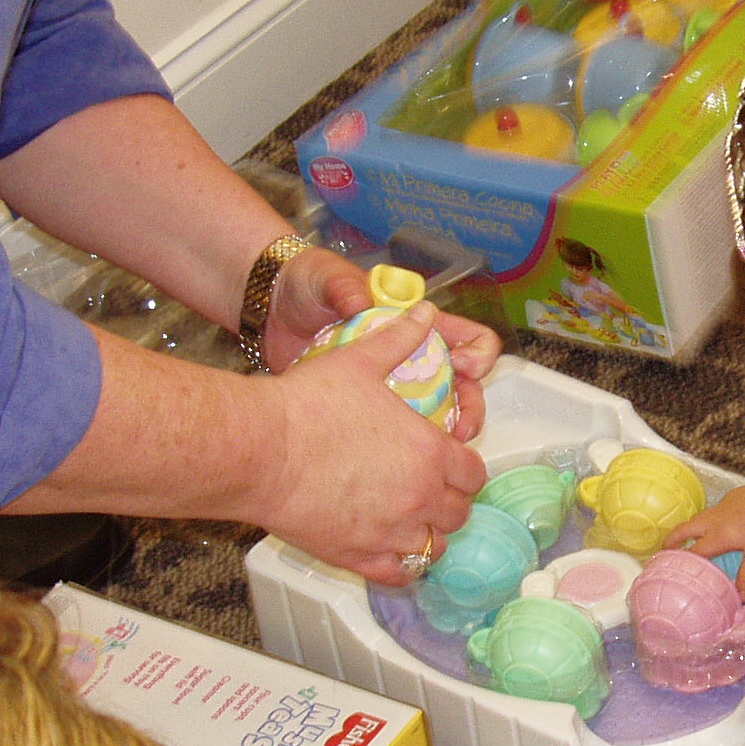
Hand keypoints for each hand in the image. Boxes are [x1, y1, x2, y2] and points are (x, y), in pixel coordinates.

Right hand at [249, 306, 487, 584]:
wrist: (259, 449)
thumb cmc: (307, 404)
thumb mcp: (359, 360)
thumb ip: (399, 339)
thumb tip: (423, 315)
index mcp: (430, 453)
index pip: (474, 473)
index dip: (465, 469)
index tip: (451, 464)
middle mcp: (420, 497)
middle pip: (459, 513)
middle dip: (450, 501)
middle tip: (430, 490)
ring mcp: (391, 533)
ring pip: (435, 549)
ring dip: (429, 535)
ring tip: (410, 521)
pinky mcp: (358, 556)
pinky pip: (399, 575)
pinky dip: (402, 567)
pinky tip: (391, 552)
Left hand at [267, 251, 500, 440]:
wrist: (267, 315)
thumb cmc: (305, 286)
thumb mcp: (326, 279)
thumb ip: (346, 287)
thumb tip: (363, 303)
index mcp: (419, 325)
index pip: (470, 341)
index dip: (477, 356)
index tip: (462, 367)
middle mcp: (415, 360)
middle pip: (465, 390)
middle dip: (469, 411)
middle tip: (457, 430)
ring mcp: (395, 391)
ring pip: (439, 421)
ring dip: (446, 441)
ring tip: (437, 455)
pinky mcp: (371, 414)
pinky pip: (402, 438)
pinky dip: (409, 454)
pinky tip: (400, 466)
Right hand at [666, 469, 744, 593]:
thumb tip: (741, 596)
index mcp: (716, 537)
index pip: (691, 552)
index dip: (679, 561)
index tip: (669, 568)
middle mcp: (711, 522)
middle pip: (682, 530)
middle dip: (670, 540)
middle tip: (664, 551)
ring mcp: (717, 509)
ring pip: (694, 520)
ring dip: (685, 531)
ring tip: (684, 541)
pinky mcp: (725, 500)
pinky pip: (708, 513)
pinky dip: (702, 522)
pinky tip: (712, 527)